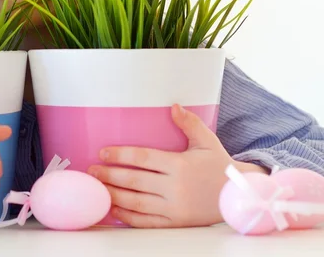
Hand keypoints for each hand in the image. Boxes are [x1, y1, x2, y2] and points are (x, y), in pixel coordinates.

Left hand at [87, 104, 266, 227]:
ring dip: (114, 196)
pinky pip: (148, 222)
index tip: (103, 152)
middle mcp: (175, 188)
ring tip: (97, 190)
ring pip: (137, 203)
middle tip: (91, 171)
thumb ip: (189, 123)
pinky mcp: (176, 223)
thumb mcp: (207, 140)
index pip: (142, 158)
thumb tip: (173, 105)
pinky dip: (128, 218)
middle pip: (134, 181)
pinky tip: (114, 211)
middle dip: (110, 176)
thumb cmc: (219, 165)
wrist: (239, 196)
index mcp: (179, 165)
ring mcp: (175, 208)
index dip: (120, 155)